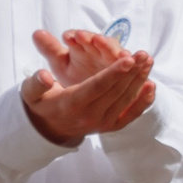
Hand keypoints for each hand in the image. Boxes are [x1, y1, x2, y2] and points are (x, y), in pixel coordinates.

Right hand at [22, 29, 155, 146]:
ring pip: (126, 100)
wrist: (50, 129)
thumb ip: (36, 82)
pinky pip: (131, 115)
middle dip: (132, 72)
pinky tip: (151, 86)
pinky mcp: (111, 126)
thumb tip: (44, 76)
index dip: (114, 73)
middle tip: (144, 54)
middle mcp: (90, 116)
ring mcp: (103, 123)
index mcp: (72, 104)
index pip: (97, 87)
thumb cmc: (42, 103)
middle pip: (116, 92)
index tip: (128, 59)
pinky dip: (143, 101)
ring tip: (148, 61)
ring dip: (140, 80)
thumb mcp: (31, 93)